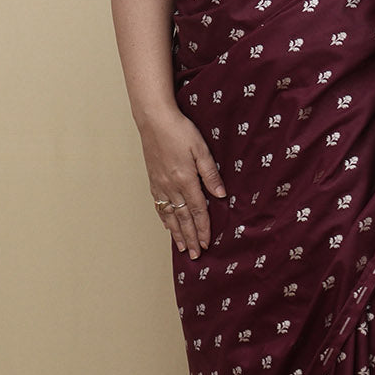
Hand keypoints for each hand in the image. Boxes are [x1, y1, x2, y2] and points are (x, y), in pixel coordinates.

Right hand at [140, 108, 225, 258]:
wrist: (154, 119)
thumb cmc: (180, 131)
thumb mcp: (202, 149)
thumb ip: (211, 174)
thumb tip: (221, 196)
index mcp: (185, 179)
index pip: (197, 210)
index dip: (203, 228)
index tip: (207, 243)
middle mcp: (171, 186)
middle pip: (182, 218)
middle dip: (190, 238)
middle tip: (195, 255)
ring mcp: (160, 184)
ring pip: (169, 215)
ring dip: (176, 233)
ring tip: (182, 248)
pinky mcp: (153, 180)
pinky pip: (159, 205)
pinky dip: (164, 219)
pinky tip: (168, 226)